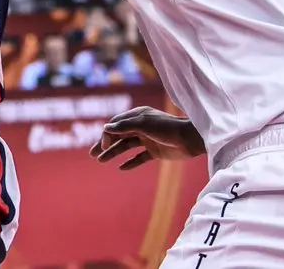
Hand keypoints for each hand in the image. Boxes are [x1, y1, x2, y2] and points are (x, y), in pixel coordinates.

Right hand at [89, 106, 204, 170]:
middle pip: (119, 136)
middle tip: (93, 154)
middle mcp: (141, 127)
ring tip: (101, 161)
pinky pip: (139, 157)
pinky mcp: (155, 152)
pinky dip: (130, 162)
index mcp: (137, 116)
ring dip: (114, 153)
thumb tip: (105, 128)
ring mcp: (148, 139)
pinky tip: (121, 168)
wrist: (190, 139)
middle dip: (105, 144)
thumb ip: (124, 126)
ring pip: (126, 147)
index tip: (104, 146)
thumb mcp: (143, 124)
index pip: (116, 124)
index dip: (107, 134)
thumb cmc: (167, 128)